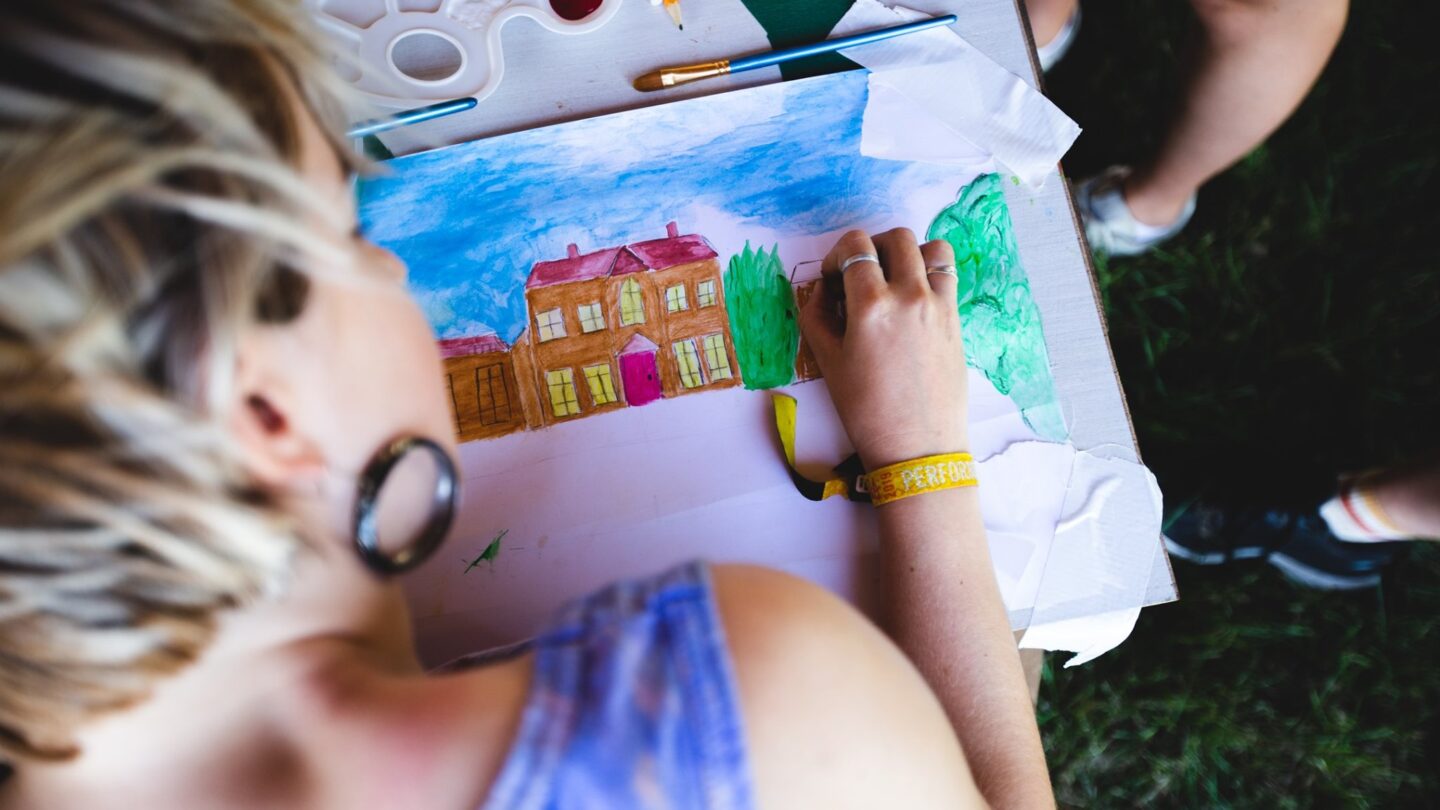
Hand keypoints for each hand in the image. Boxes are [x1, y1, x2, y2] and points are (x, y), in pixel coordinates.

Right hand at [798, 228, 967, 469]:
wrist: (916, 445)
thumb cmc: (865, 409)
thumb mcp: (827, 361)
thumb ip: (817, 315)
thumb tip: (823, 289)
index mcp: (872, 305)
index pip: (856, 246)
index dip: (838, 255)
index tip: (834, 279)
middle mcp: (909, 295)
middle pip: (895, 238)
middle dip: (872, 247)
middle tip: (862, 274)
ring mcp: (939, 305)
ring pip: (931, 247)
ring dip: (908, 253)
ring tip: (895, 278)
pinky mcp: (956, 319)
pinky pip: (948, 274)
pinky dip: (931, 272)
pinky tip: (915, 296)